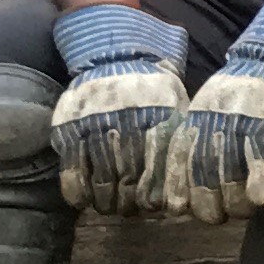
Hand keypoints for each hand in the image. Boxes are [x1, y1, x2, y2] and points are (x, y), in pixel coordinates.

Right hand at [48, 3, 189, 219]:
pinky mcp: (68, 129)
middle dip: (135, 203)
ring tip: (114, 208)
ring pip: (102, 181)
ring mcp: (93, 126)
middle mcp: (125, 123)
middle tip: (136, 212)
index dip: (160, 194)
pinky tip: (84, 202)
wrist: (113, 51)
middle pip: (131, 180)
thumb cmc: (152, 85)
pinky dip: (78, 192)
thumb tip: (195, 177)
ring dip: (109, 202)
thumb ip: (180, 137)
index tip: (162, 208)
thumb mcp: (176, 103)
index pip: (159, 168)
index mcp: (156, 117)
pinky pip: (72, 171)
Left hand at [155, 0, 263, 224]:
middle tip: (215, 217)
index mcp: (194, 116)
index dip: (176, 189)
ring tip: (240, 213)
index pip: (175, 161)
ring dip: (235, 200)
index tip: (180, 209)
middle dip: (205, 203)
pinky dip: (261, 181)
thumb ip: (197, 136)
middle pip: (200, 172)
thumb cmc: (242, 85)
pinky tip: (262, 199)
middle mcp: (212, 119)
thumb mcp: (209, 105)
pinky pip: (262, 157)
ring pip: (229, 171)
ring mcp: (240, 120)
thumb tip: (186, 179)